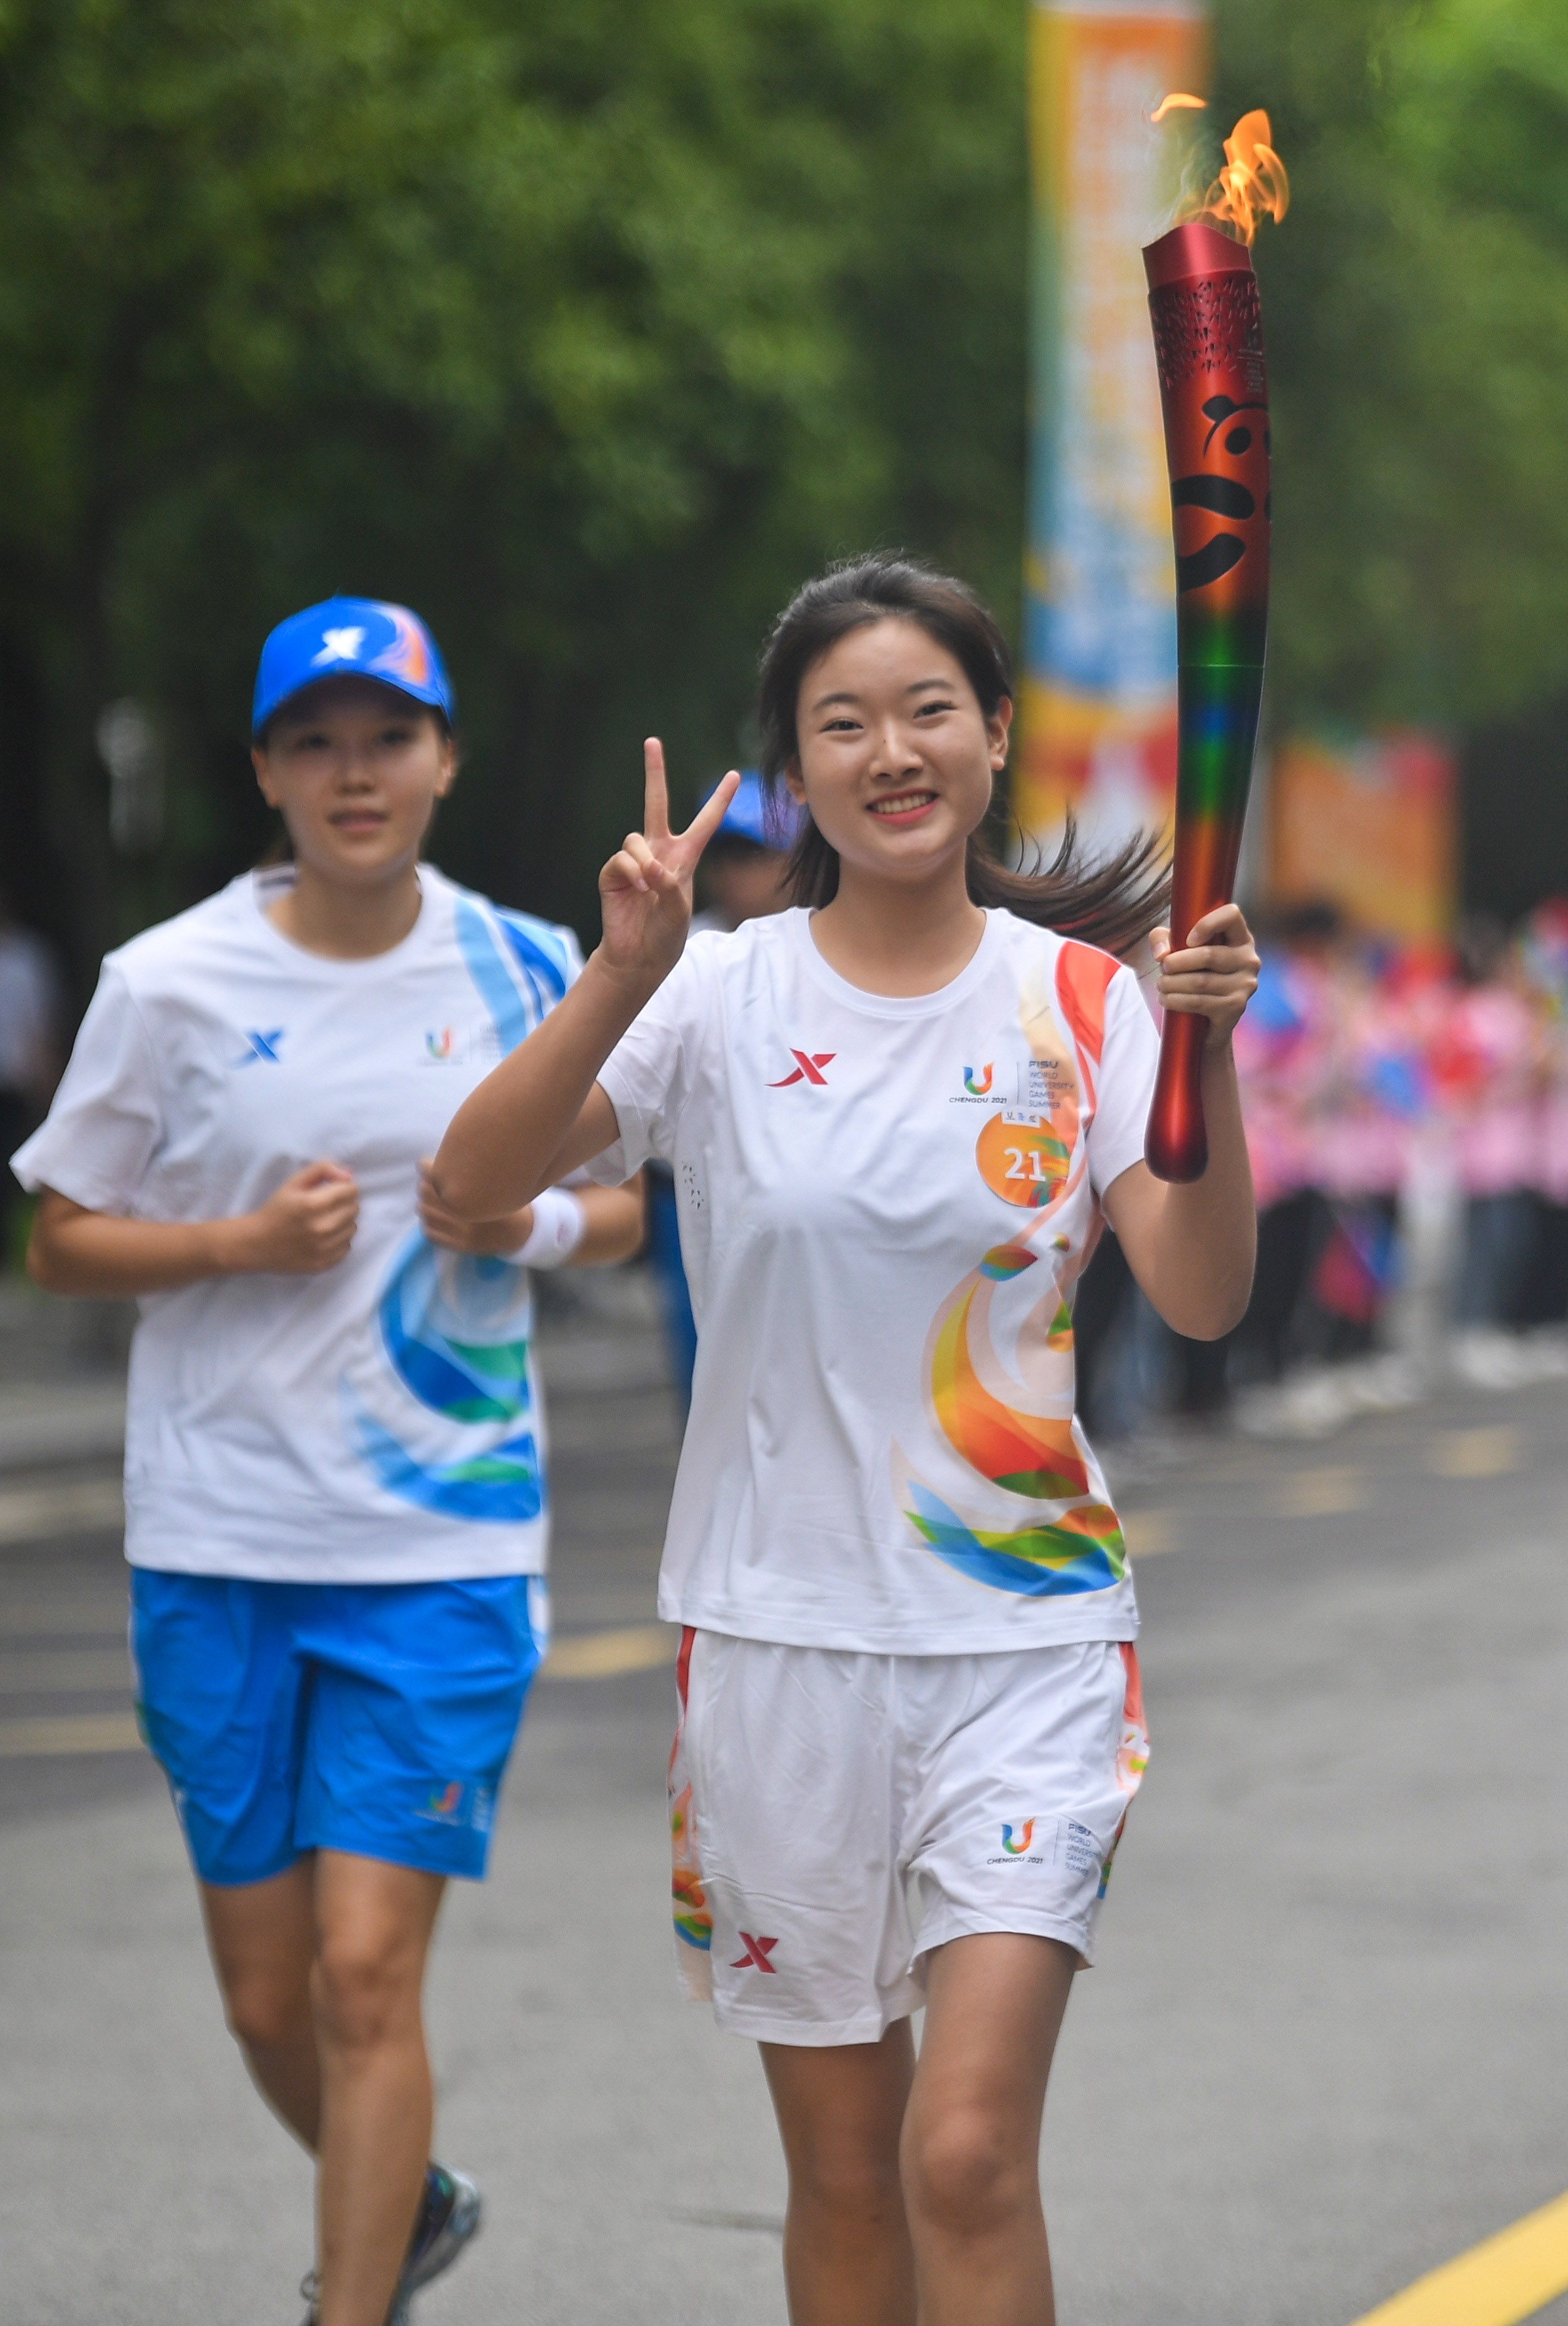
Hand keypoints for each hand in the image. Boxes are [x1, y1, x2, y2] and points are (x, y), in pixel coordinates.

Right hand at [234, 1161, 358, 1273]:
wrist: (257, 1244)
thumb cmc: (276, 1210)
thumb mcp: (293, 1182)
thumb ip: (322, 1170)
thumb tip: (348, 1173)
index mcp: (313, 1204)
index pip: (351, 1190)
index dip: (343, 1187)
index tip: (331, 1190)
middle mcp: (322, 1228)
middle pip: (354, 1208)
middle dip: (344, 1203)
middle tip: (326, 1206)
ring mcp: (324, 1249)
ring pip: (353, 1228)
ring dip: (343, 1222)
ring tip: (324, 1221)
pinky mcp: (324, 1264)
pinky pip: (347, 1247)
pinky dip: (339, 1241)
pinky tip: (323, 1237)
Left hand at [417, 1159, 532, 1255]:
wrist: (519, 1231)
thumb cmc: (504, 1199)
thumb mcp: (493, 1179)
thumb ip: (469, 1170)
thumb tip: (443, 1160)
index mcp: (472, 1192)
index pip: (434, 1175)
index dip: (426, 1167)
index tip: (426, 1164)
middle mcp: (464, 1212)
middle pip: (425, 1192)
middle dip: (426, 1184)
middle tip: (433, 1182)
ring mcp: (460, 1231)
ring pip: (424, 1212)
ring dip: (425, 1203)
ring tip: (433, 1201)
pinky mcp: (458, 1245)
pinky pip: (430, 1233)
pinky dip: (428, 1224)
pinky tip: (436, 1219)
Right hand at [596, 742, 739, 990]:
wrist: (638, 955)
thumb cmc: (666, 934)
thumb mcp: (678, 909)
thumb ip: (667, 884)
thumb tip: (648, 866)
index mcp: (684, 857)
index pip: (705, 823)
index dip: (720, 800)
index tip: (734, 775)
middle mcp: (658, 852)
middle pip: (656, 804)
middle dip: (654, 773)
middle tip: (652, 741)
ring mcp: (634, 861)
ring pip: (635, 839)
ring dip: (644, 862)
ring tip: (649, 887)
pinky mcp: (613, 874)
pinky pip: (621, 860)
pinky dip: (630, 873)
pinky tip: (636, 891)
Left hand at [1151, 902, 1259, 1050]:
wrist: (1205, 1021)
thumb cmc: (1193, 975)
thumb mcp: (1177, 949)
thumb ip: (1162, 938)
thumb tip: (1161, 954)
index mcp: (1240, 938)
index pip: (1232, 915)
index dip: (1207, 923)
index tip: (1187, 939)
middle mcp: (1249, 959)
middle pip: (1208, 955)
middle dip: (1176, 962)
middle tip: (1163, 968)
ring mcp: (1245, 985)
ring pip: (1200, 982)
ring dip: (1171, 984)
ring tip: (1161, 985)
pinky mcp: (1235, 1008)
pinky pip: (1199, 1002)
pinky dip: (1175, 1000)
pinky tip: (1166, 999)